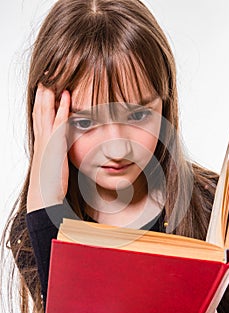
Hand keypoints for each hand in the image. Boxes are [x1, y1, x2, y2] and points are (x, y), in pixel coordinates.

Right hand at [27, 84, 69, 211]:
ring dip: (49, 94)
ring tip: (52, 78)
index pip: (40, 116)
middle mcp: (41, 138)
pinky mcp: (54, 145)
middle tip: (45, 76)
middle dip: (42, 92)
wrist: (44, 197)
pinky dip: (61, 109)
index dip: (42, 101)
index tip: (46, 88)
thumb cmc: (49, 184)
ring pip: (45, 112)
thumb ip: (56, 154)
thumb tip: (60, 149)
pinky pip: (57, 123)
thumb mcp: (52, 165)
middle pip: (39, 109)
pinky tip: (65, 97)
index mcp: (41, 143)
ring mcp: (46, 141)